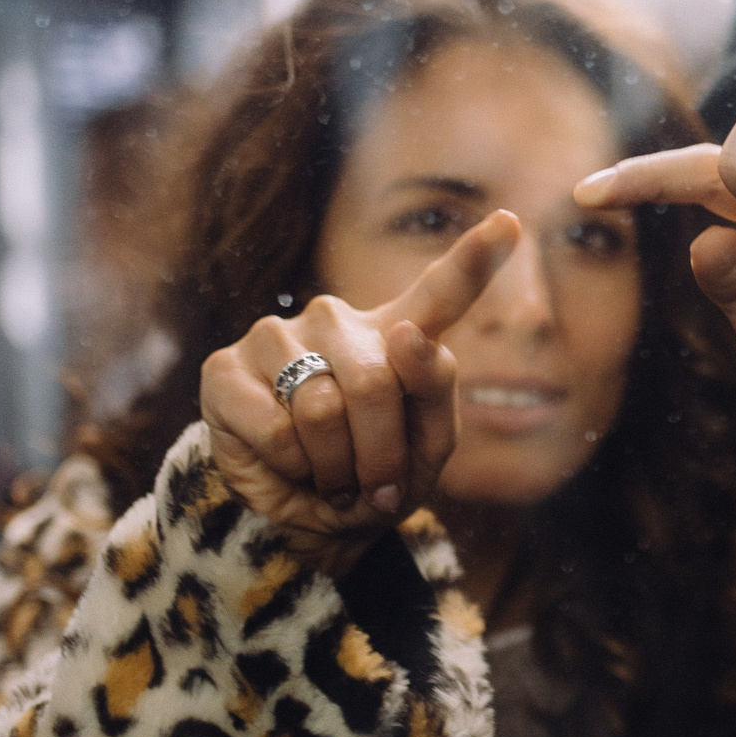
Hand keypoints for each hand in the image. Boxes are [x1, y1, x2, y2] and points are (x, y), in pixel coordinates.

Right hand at [199, 212, 517, 575]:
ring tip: (331, 476)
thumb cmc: (372, 478)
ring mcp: (277, 335)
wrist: (301, 516)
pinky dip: (292, 467)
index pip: (442, 290)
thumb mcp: (425, 451)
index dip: (476, 257)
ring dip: (335, 467)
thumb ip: (434, 393)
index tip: (510, 221)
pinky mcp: (225, 367)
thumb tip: (408, 338)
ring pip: (324, 409)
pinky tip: (285, 463)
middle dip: (380, 455)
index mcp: (398, 333)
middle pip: (376, 382)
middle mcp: (337, 319)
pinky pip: (277, 429)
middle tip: (372, 487)